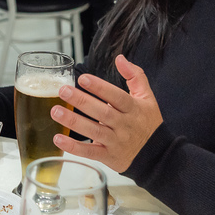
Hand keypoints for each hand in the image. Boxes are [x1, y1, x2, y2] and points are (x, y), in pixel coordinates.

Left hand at [52, 55, 162, 172]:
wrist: (158, 156)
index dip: (100, 88)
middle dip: (81, 101)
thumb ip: (135, 76)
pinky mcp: (108, 156)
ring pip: (93, 131)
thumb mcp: (147, 98)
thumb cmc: (148, 124)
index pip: (117, 97)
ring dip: (73, 122)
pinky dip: (74, 147)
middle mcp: (124, 125)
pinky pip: (90, 152)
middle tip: (63, 91)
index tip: (83, 79)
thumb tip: (120, 58)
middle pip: (102, 113)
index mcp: (133, 109)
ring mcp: (115, 142)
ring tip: (55, 111)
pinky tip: (59, 138)